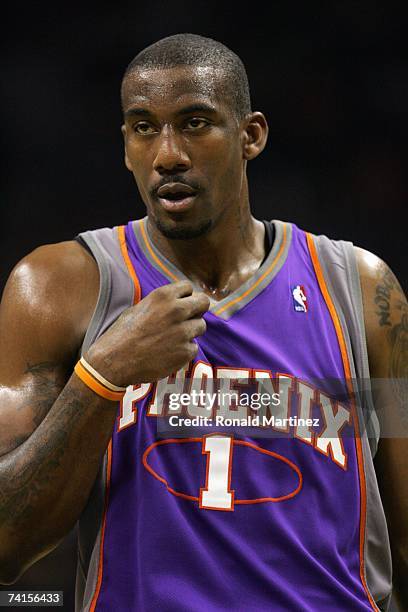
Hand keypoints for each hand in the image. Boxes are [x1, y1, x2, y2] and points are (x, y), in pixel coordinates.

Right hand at [85, 281, 209, 385]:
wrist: (114, 361)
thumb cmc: (122, 334)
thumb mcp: (139, 308)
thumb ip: (162, 304)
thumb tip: (179, 303)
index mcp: (163, 296)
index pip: (189, 287)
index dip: (185, 297)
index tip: (181, 304)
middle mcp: (176, 310)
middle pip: (203, 302)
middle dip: (197, 310)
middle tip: (188, 319)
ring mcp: (183, 332)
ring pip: (201, 326)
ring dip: (190, 332)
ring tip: (171, 339)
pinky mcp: (185, 351)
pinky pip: (193, 348)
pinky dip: (183, 351)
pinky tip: (167, 354)